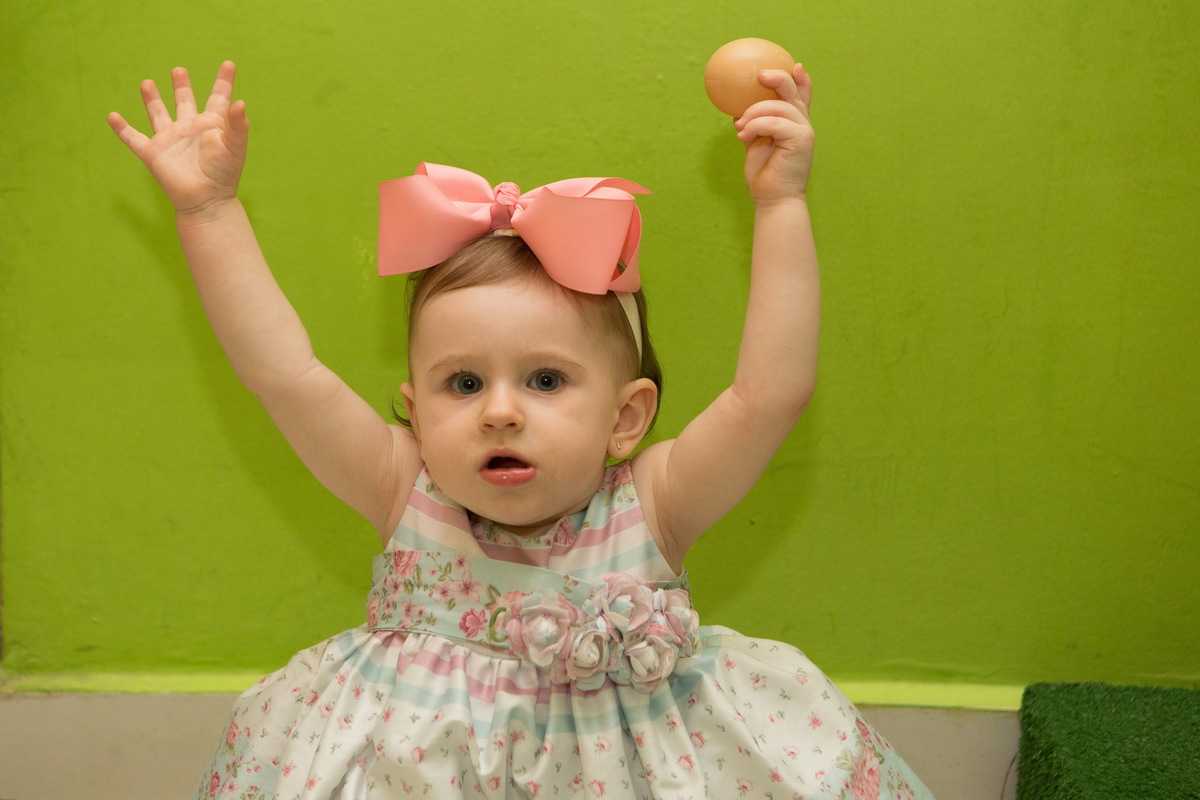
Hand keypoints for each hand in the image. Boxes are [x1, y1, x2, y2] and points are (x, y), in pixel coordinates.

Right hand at [108, 61, 248, 214]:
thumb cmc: (223, 175)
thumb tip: (240, 102)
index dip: (223, 82)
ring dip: (152, 99)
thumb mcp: (234, 147)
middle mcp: (190, 129)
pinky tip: (112, 116)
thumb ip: (238, 125)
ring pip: (158, 114)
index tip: (229, 64)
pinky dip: (121, 128)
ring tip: (147, 83)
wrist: (206, 200)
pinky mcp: (153, 153)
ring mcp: (170, 140)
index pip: (218, 98)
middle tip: (179, 70)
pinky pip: (133, 138)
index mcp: (211, 125)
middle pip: (185, 102)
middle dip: (182, 86)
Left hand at [734, 64, 813, 204]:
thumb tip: (738, 111)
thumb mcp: (757, 145)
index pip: (803, 96)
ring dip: (754, 112)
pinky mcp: (801, 140)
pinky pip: (774, 122)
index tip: (795, 66)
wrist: (773, 199)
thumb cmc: (765, 175)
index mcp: (794, 125)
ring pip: (779, 107)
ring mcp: (805, 131)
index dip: (802, 80)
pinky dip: (756, 125)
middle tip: (759, 75)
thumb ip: (755, 126)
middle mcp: (803, 125)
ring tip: (740, 126)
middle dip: (778, 79)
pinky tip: (743, 135)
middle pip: (794, 93)